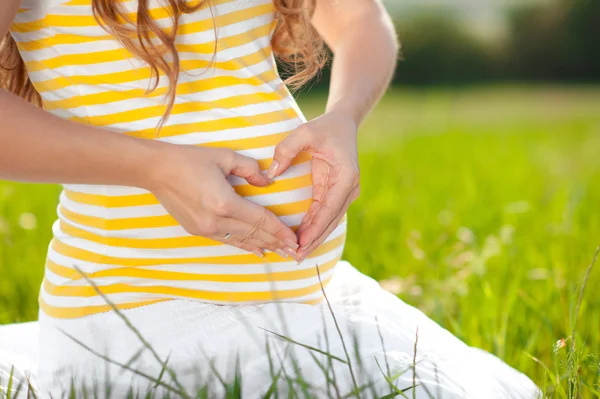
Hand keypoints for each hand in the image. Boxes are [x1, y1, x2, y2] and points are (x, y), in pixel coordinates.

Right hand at [146, 144, 298, 256]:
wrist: (156, 171)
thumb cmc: (190, 160)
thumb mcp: (224, 157)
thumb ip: (250, 169)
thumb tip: (266, 183)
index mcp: (224, 203)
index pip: (260, 220)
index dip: (279, 230)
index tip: (294, 238)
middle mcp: (216, 221)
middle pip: (253, 234)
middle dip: (276, 242)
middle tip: (294, 251)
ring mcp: (206, 229)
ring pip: (241, 241)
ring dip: (263, 246)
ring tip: (281, 253)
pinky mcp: (198, 231)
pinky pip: (228, 240)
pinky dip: (244, 245)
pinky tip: (257, 250)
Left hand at [267, 111, 359, 261]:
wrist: (344, 124)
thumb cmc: (325, 128)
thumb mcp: (304, 132)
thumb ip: (286, 149)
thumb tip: (271, 174)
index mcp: (345, 176)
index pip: (328, 209)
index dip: (315, 228)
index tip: (301, 243)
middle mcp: (349, 188)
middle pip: (330, 221)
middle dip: (314, 240)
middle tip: (296, 257)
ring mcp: (345, 193)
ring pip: (329, 222)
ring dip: (315, 238)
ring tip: (298, 255)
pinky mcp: (338, 194)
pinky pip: (325, 215)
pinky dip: (315, 229)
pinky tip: (302, 241)